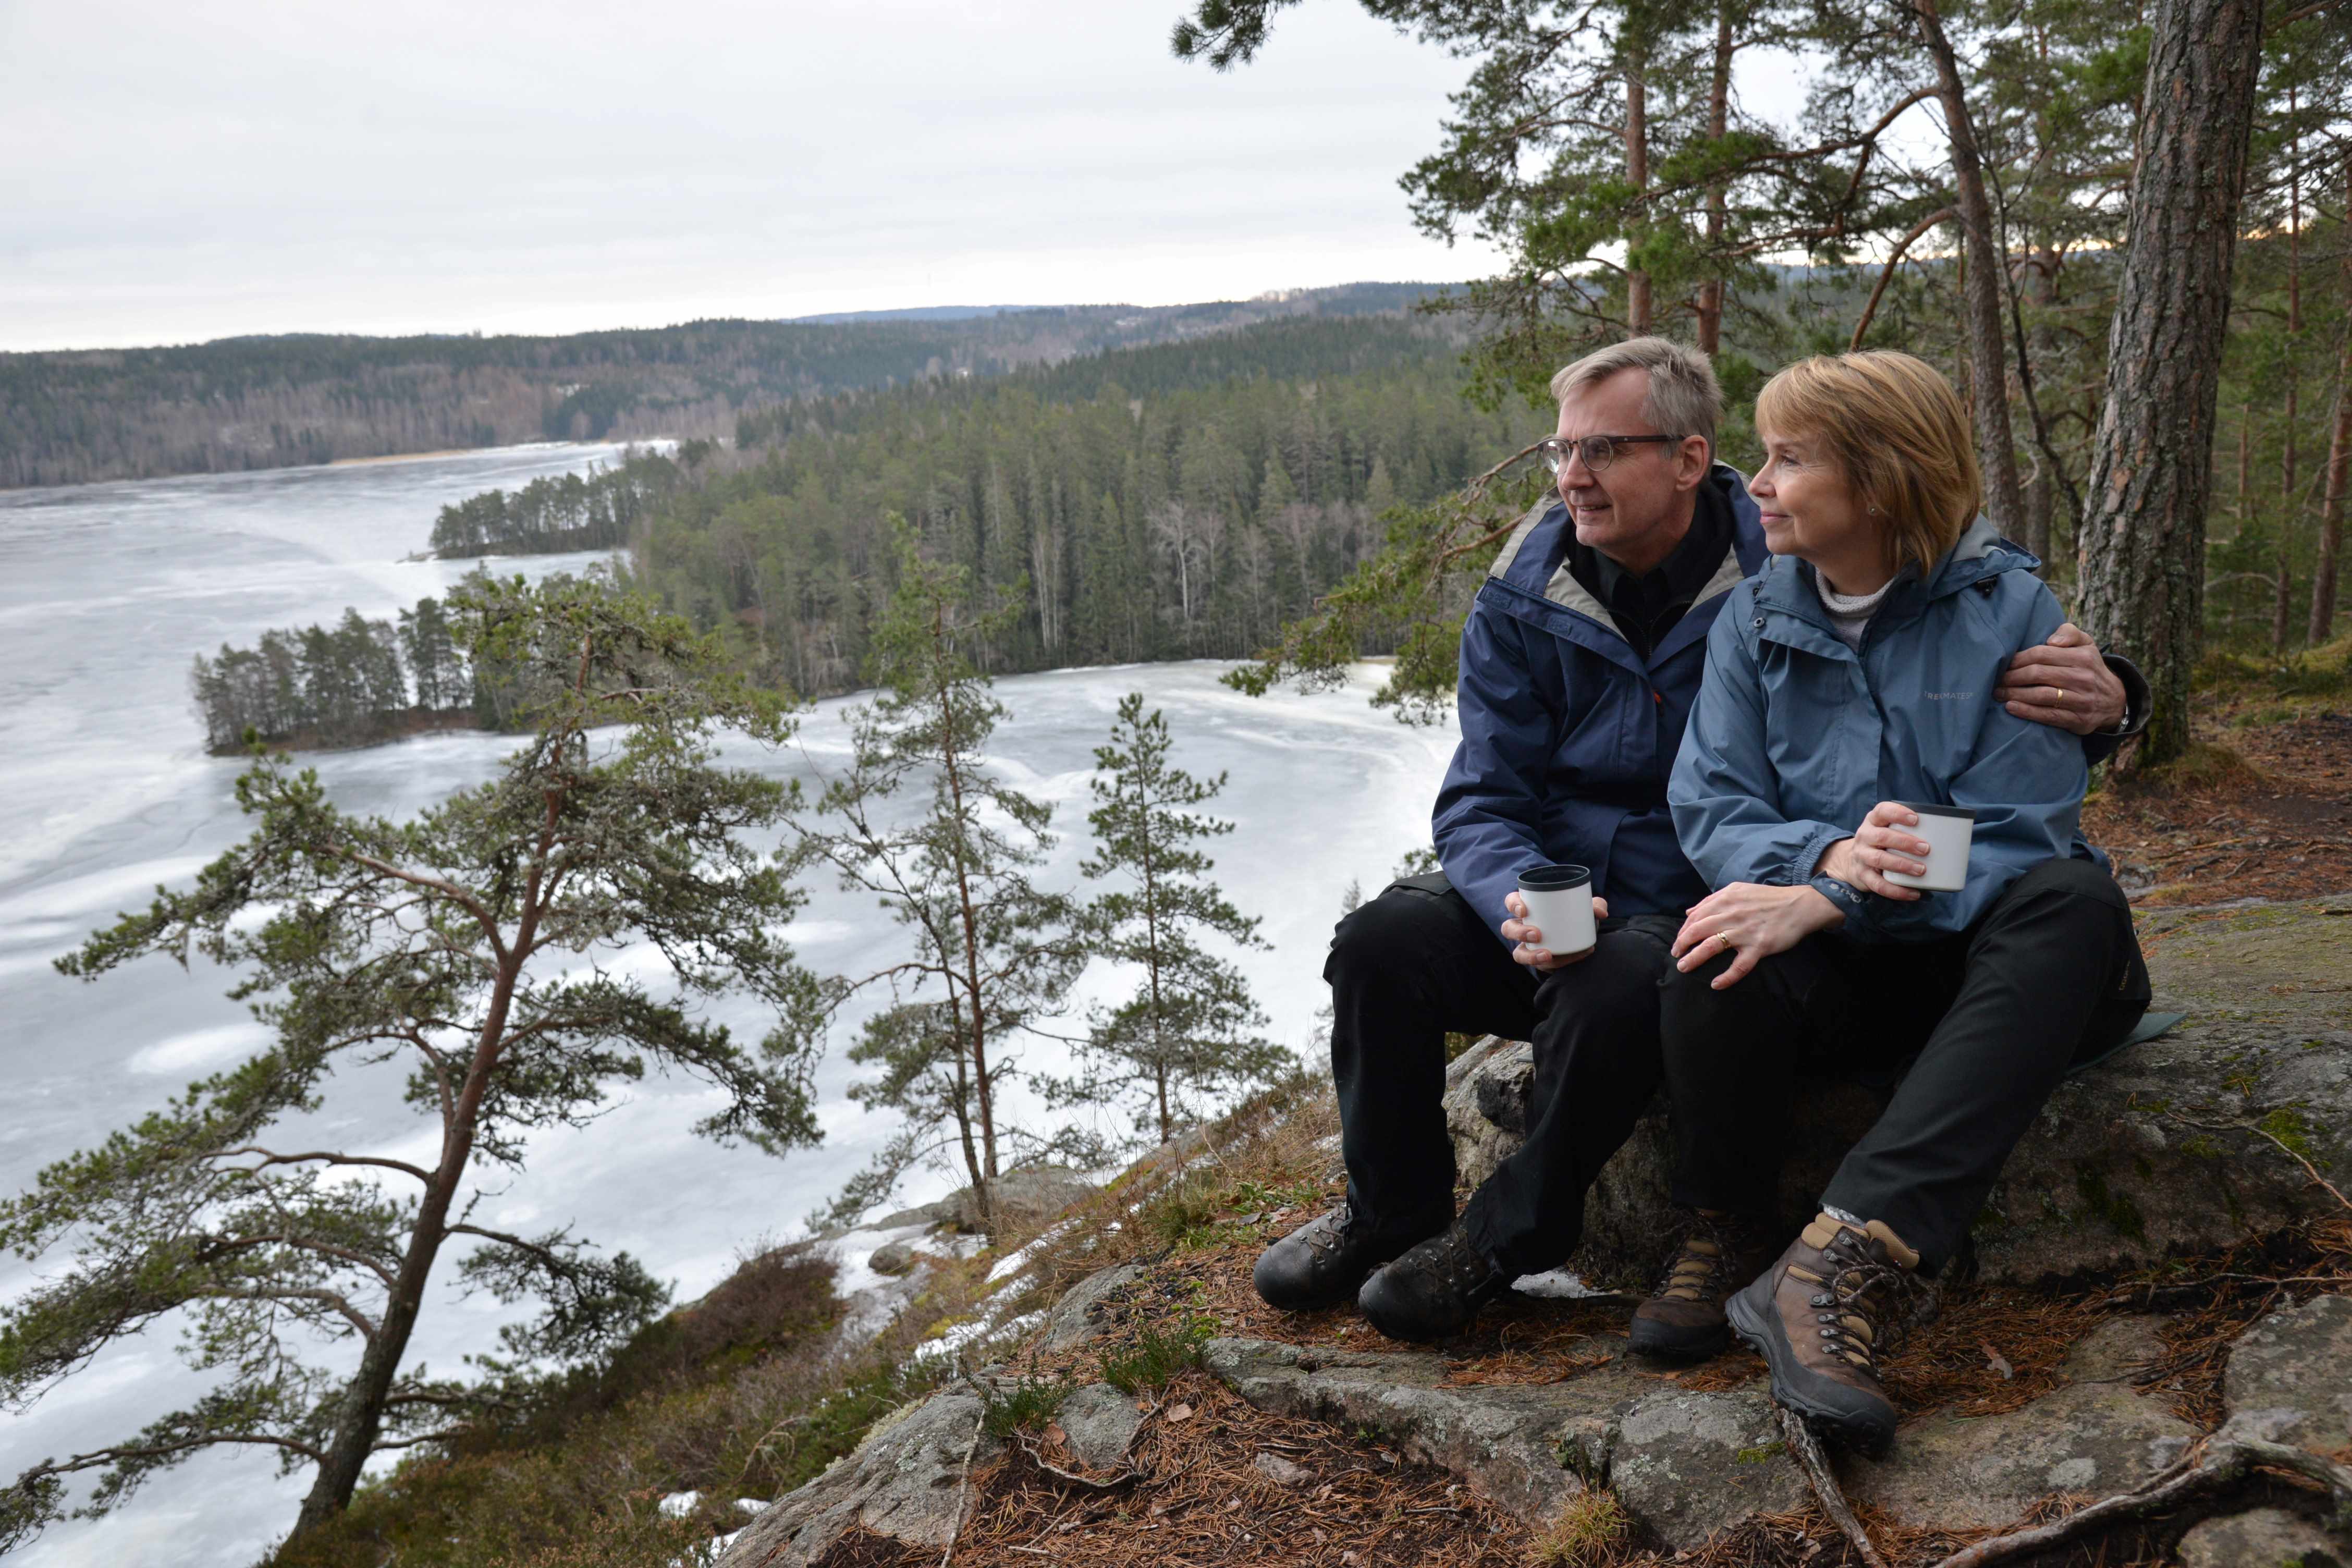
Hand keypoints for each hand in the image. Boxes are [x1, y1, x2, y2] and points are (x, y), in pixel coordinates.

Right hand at [1503, 889, 1608, 970]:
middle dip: (1519, 932)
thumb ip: (1596, 906)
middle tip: (1537, 935)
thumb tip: (1601, 913)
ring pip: (1518, 953)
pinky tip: (1572, 959)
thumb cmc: (1578, 918)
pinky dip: (1558, 963)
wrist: (1584, 940)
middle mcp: (1524, 928)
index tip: (1524, 910)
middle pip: (1509, 929)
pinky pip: (1542, 966)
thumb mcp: (1588, 910)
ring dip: (1530, 956)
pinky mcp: (1541, 962)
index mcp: (1530, 909)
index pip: (1512, 902)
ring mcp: (1529, 947)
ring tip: (1547, 955)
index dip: (1513, 905)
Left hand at [1671, 882, 1841, 988]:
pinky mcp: (1760, 946)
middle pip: (1697, 930)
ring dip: (1694, 958)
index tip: (1679, 942)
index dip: (1683, 930)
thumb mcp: (1738, 891)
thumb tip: (1690, 912)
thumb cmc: (1768, 899)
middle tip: (1676, 956)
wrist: (1800, 905)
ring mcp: (1745, 931)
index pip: (1695, 916)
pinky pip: (1740, 966)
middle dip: (1682, 944)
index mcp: (1726, 899)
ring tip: (1684, 967)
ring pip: (1711, 946)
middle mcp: (1732, 914)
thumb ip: (1713, 900)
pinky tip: (1716, 984)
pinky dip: (1726, 977)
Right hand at [1814, 801, 1931, 901]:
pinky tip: (1914, 893)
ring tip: (1921, 870)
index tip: (1916, 819)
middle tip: (1926, 849)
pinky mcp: (1862, 876)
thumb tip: (1948, 838)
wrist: (1850, 862)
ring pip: (1880, 859)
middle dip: (1905, 842)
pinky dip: (1897, 890)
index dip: (1898, 813)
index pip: (1882, 811)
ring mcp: (1862, 857)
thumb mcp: (1886, 829)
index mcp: (1873, 821)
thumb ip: (1907, 829)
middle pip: (1882, 837)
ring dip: (1902, 864)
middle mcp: (1865, 837)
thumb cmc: (1880, 843)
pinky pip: (1879, 885)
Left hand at [1996, 622, 2124, 734]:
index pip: (2042, 654)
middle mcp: (2083, 678)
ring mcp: (2082, 700)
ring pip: (2042, 695)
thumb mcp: (2086, 645)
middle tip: (1996, 680)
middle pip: (2039, 674)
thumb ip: (2069, 633)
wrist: (2114, 700)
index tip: (2003, 663)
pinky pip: (2049, 715)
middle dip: (2012, 677)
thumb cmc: (2089, 667)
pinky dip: (2027, 712)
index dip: (2018, 659)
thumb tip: (2051, 641)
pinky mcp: (2079, 720)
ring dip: (2015, 694)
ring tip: (1998, 693)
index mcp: (2083, 657)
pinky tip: (2011, 707)